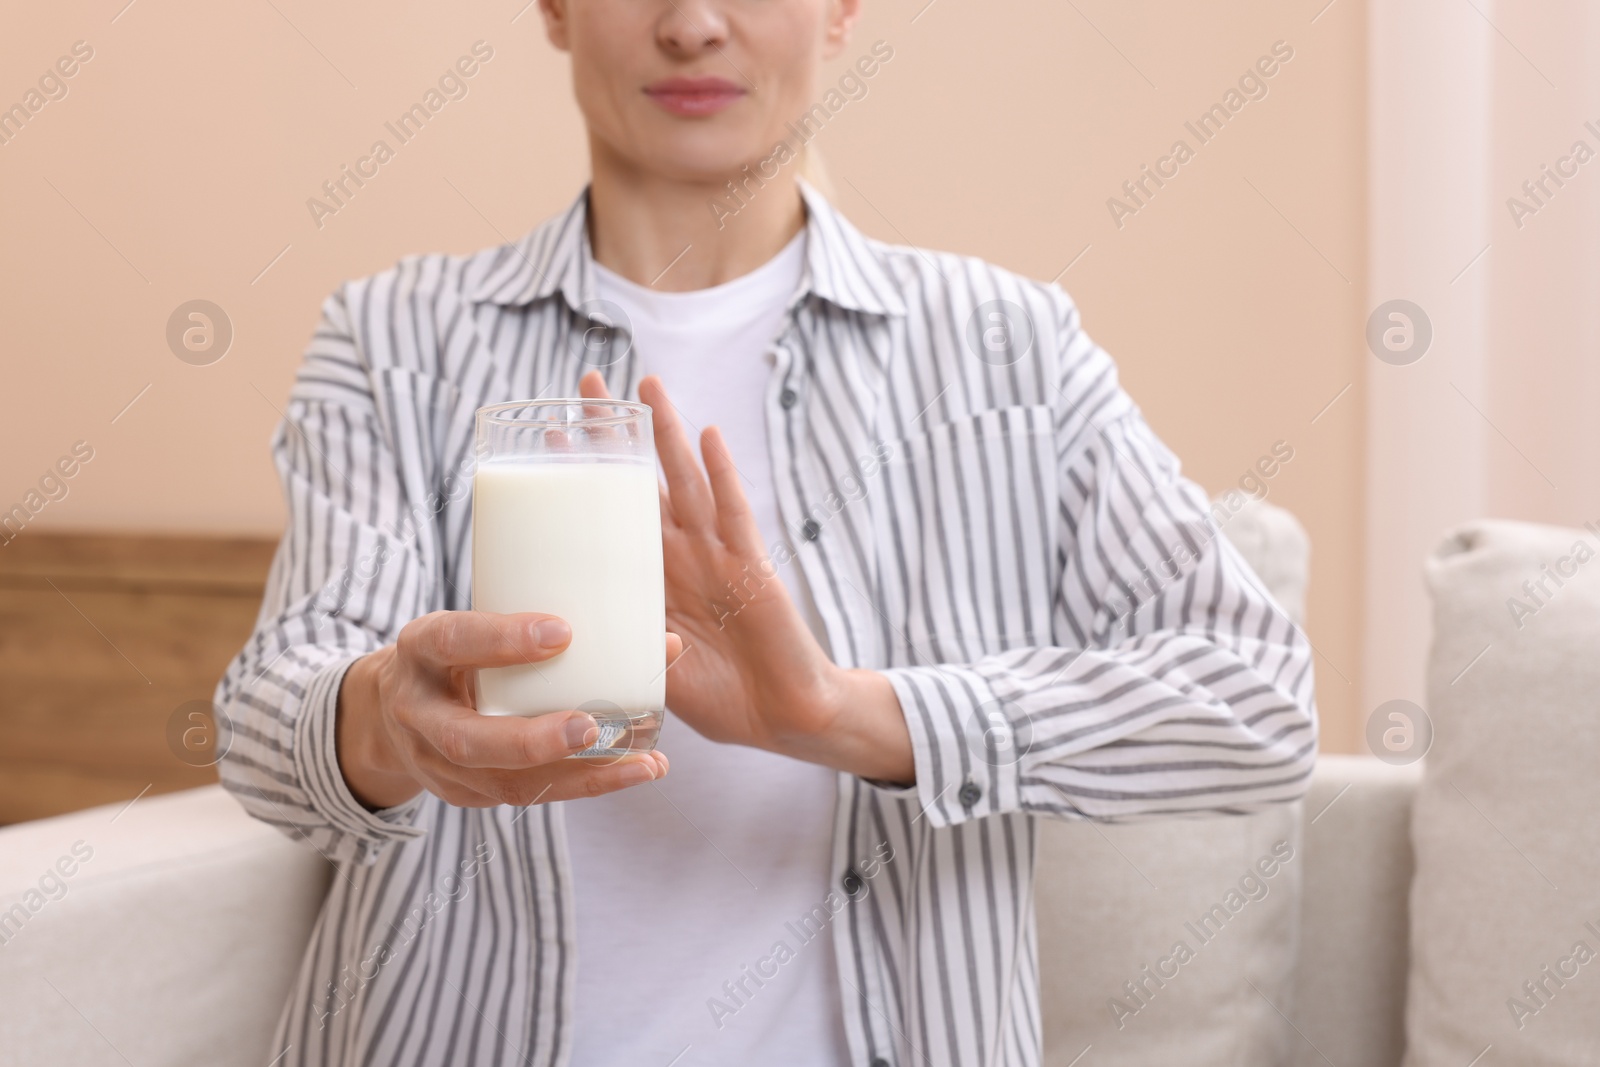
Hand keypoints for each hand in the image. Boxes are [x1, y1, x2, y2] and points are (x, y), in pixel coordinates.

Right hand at [336, 610, 674, 809]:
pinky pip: (523, 795)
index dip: (502, 639)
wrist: (389, 709)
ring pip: (504, 781)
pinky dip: (582, 784)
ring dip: (579, 775)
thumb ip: (543, 624)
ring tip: (640, 762)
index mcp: (420, 650)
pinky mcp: (463, 793)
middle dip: (534, 739)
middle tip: (592, 726)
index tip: (562, 631)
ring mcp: (436, 762)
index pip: (452, 641)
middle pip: (468, 740)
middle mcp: (420, 713)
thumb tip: (662, 641)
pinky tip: (630, 771)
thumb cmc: (456, 655)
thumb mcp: (472, 625)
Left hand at [580, 371, 912, 782]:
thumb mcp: (653, 673)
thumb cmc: (720, 697)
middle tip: (588, 382)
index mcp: (653, 578)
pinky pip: (734, 511)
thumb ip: (622, 649)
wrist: (781, 717)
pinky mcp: (752, 566)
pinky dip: (723, 474)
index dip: (582, 476)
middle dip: (618, 431)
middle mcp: (682, 555)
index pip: (609, 515)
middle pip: (643, 479)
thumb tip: (577, 636)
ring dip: (668, 433)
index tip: (548, 435)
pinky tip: (710, 436)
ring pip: (687, 480)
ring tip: (647, 384)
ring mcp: (718, 555)